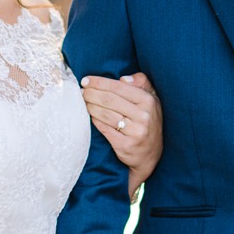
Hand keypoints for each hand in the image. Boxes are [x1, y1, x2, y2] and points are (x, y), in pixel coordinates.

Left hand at [83, 73, 162, 190]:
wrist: (151, 155)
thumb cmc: (147, 122)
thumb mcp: (151, 100)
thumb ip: (142, 83)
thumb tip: (123, 78)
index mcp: (149, 101)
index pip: (119, 87)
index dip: (99, 82)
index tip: (86, 81)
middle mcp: (144, 116)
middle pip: (109, 100)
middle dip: (91, 93)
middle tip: (81, 91)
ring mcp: (135, 131)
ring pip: (105, 114)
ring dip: (90, 106)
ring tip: (83, 102)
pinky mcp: (126, 145)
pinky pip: (104, 128)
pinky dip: (94, 120)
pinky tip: (90, 116)